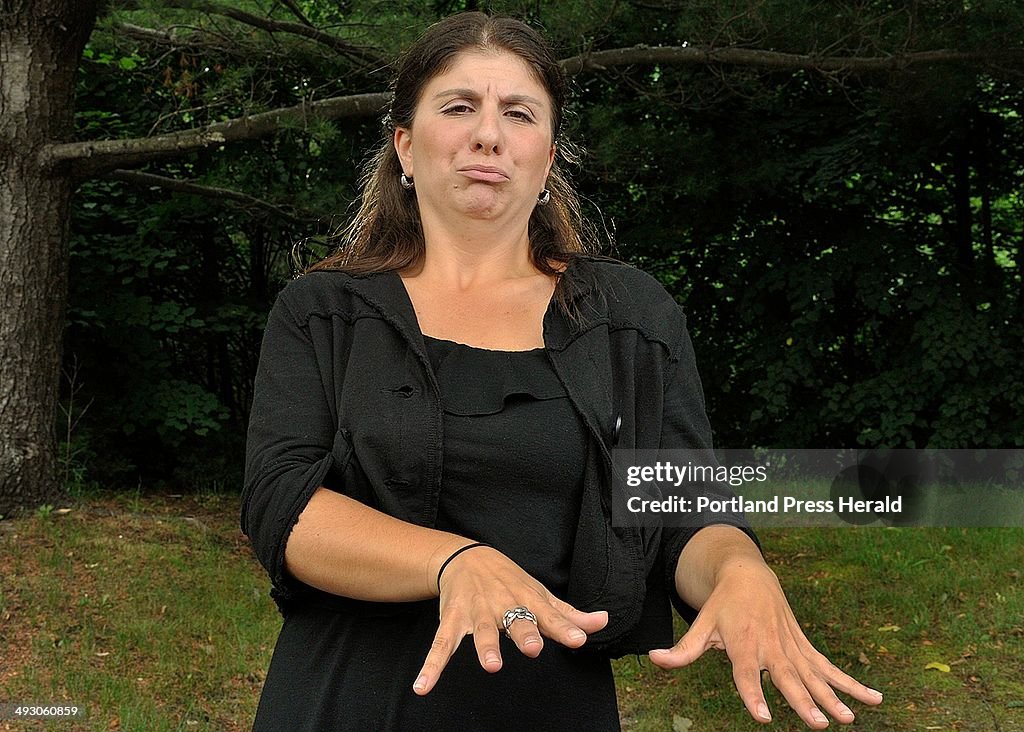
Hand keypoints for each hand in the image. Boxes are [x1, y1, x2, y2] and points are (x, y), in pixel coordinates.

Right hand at [412, 545, 608, 694]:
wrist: (467, 557)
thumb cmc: (510, 581)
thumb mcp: (540, 594)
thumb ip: (569, 614)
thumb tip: (602, 622)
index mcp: (527, 599)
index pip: (549, 614)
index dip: (564, 627)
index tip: (577, 639)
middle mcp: (503, 605)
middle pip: (516, 619)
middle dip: (524, 632)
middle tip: (533, 647)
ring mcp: (476, 613)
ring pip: (482, 631)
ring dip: (486, 647)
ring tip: (491, 665)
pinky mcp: (452, 621)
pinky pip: (441, 645)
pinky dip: (431, 666)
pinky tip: (422, 687)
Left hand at [648, 562, 882, 727]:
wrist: (748, 575)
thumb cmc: (721, 605)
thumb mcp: (700, 624)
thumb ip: (682, 649)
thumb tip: (653, 658)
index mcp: (743, 643)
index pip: (746, 673)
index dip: (752, 694)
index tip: (762, 717)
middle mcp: (770, 646)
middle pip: (787, 678)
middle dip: (803, 701)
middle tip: (819, 724)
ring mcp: (791, 646)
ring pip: (815, 675)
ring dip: (834, 696)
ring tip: (850, 719)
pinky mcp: (804, 647)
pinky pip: (830, 668)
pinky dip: (852, 683)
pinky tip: (875, 698)